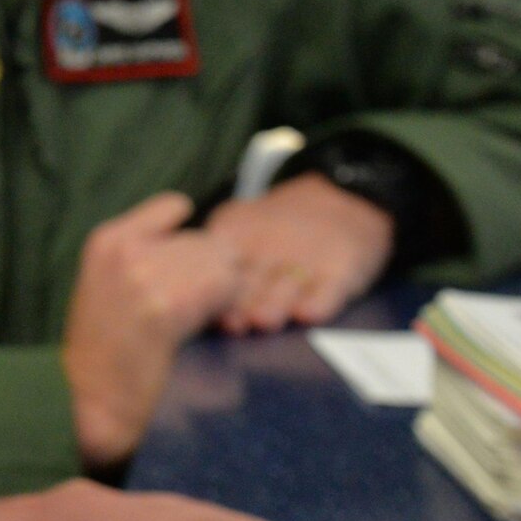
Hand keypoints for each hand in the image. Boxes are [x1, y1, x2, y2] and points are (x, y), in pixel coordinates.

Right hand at [64, 193, 240, 468]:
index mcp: (107, 239)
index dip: (192, 241)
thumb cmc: (102, 354)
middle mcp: (127, 248)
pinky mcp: (167, 304)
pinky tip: (209, 329)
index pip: (175, 206)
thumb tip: (205, 246)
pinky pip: (225, 288)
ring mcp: (146, 274)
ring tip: (206, 321)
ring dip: (226, 292)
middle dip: (214, 272)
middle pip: (207, 239)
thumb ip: (145, 257)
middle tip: (204, 308)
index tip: (190, 271)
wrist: (88, 402)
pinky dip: (228, 309)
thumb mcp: (108, 287)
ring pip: (222, 262)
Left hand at [205, 173, 395, 333]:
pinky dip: (321, 301)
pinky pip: (330, 289)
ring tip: (264, 319)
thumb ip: (214, 253)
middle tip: (229, 322)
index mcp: (238, 237)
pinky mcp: (341, 270)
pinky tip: (310, 313)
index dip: (210, 290)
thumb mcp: (241, 225)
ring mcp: (307, 260)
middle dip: (239, 303)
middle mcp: (270, 249)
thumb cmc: (279, 228)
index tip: (200, 308)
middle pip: (250, 282)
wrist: (342, 198)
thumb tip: (178, 293)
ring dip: (274, 303)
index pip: (218, 267)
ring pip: (286, 287)